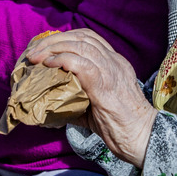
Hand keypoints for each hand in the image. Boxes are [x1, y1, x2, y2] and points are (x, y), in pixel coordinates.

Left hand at [28, 29, 157, 167]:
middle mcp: (115, 62)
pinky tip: (48, 65)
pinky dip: (62, 60)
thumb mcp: (98, 105)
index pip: (90, 38)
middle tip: (34, 51)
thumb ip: (79, 97)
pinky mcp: (105, 85)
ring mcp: (112, 71)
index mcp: (116, 63)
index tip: (46, 46)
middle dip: (54, 40)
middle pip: (82, 37)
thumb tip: (51, 103)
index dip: (65, 37)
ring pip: (81, 45)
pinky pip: (81, 64)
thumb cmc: (121, 127)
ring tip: (35, 57)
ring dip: (53, 47)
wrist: (143, 138)